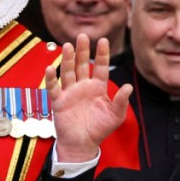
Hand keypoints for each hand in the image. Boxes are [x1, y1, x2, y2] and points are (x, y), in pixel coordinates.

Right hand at [46, 34, 131, 161]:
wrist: (83, 144)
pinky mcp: (59, 101)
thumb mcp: (116, 116)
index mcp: (98, 88)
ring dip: (67, 59)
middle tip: (83, 36)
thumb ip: (121, 101)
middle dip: (83, 51)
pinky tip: (50, 68)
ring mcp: (70, 92)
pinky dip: (51, 79)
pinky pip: (54, 88)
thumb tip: (129, 87)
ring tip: (67, 46)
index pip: (101, 67)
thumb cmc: (100, 129)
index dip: (102, 54)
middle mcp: (83, 86)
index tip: (103, 40)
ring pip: (68, 72)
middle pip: (82, 65)